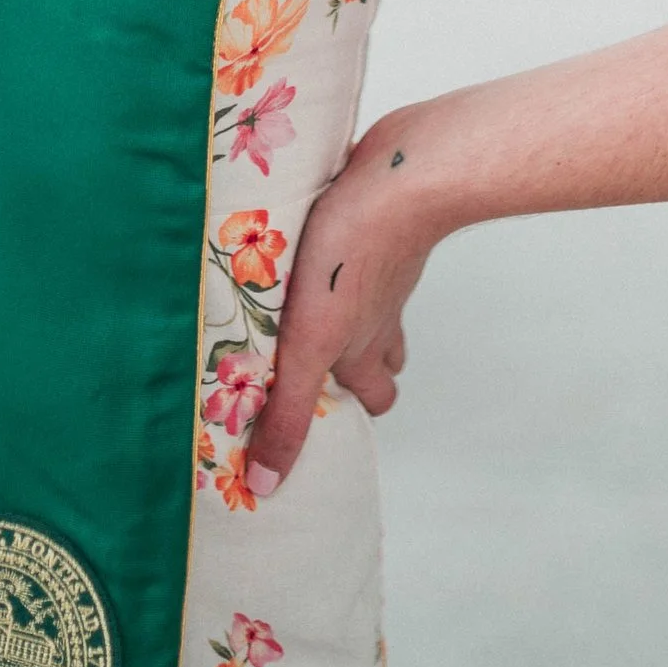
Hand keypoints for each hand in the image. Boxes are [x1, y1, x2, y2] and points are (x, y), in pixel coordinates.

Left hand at [245, 110, 440, 489]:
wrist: (399, 178)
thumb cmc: (350, 259)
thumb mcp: (307, 346)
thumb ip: (288, 412)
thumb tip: (268, 488)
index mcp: (364, 348)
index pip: (377, 398)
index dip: (354, 406)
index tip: (315, 407)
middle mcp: (380, 313)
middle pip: (384, 352)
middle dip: (357, 361)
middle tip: (312, 355)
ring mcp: (384, 265)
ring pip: (377, 298)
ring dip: (350, 306)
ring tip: (305, 300)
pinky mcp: (376, 220)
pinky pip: (361, 245)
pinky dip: (340, 250)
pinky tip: (309, 236)